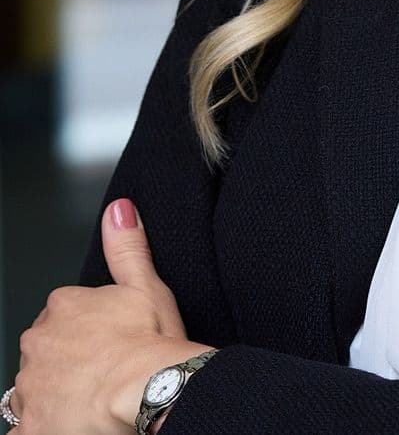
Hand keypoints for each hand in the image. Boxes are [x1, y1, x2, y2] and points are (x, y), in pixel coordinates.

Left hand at [10, 198, 214, 433]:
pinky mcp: (29, 428)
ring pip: (34, 390)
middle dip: (66, 362)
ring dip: (53, 395)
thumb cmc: (149, 342)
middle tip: (101, 372)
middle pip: (46, 352)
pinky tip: (69, 425)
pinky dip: (44, 427)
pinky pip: (27, 429)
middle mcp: (38, 344)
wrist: (146, 390)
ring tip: (89, 403)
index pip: (64, 315)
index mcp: (63, 308)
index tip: (107, 340)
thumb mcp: (145, 285)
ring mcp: (30, 388)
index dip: (87, 329)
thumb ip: (127, 247)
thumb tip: (118, 209)